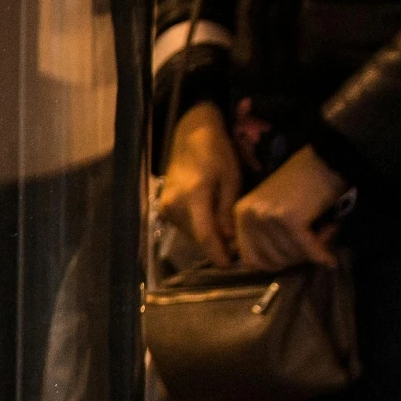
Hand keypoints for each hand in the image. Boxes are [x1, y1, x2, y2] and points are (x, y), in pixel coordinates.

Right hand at [159, 102, 241, 264]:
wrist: (191, 135)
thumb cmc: (217, 152)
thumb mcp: (231, 178)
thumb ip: (227, 210)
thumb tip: (229, 239)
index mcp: (193, 195)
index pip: (204, 234)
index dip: (217, 253)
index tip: (229, 265)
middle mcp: (174, 205)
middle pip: (197, 236)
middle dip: (216, 245)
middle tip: (236, 246)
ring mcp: (166, 206)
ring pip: (190, 233)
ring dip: (207, 236)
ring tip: (226, 232)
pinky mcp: (164, 206)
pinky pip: (184, 225)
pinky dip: (198, 227)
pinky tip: (211, 219)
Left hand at [232, 146, 345, 269]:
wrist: (327, 158)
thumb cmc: (303, 183)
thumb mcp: (272, 207)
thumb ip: (264, 234)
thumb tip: (272, 267)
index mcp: (240, 214)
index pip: (250, 259)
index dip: (274, 264)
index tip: (292, 257)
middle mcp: (248, 216)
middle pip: (270, 261)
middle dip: (295, 259)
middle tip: (313, 245)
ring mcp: (267, 217)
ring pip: (289, 256)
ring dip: (310, 252)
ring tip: (323, 234)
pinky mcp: (290, 219)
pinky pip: (306, 249)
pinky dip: (320, 255)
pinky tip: (329, 259)